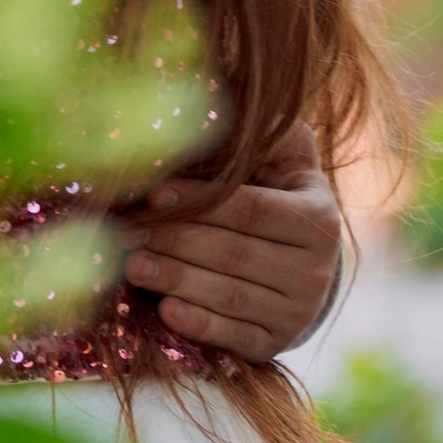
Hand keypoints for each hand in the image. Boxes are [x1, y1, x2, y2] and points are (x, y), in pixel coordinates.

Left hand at [120, 118, 346, 362]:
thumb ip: (262, 130)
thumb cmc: (277, 193)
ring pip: (229, 295)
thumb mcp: (283, 156)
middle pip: (233, 253)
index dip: (198, 200)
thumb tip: (216, 100)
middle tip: (124, 230)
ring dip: (175, 280)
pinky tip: (165, 311)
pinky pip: (235, 337)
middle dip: (173, 239)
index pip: (249, 209)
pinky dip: (200, 325)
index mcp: (318, 216)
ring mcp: (298, 311)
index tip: (151, 193)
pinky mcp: (277, 342)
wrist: (303, 262)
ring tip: (131, 264)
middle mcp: (316, 268)